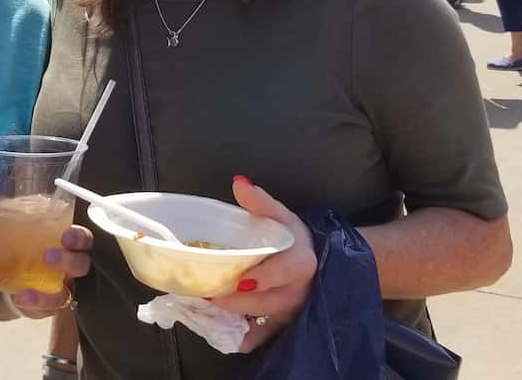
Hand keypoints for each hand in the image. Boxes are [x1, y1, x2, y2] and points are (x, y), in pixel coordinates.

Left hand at [0, 225, 93, 315]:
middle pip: (82, 264)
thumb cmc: (28, 255)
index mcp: (68, 245)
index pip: (83, 239)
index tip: (66, 235)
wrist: (24, 282)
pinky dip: (34, 305)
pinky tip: (19, 300)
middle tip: (49, 256)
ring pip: (68, 293)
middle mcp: (72, 267)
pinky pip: (50, 309)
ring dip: (48, 294)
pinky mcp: (54, 307)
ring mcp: (65, 289)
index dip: (79, 237)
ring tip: (25, 292)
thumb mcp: (16, 244)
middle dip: (69, 260)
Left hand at [208, 176, 316, 352]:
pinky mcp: (281, 325)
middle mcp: (297, 291)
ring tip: (205, 305)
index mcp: (300, 262)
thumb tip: (239, 182)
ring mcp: (289, 312)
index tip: (240, 279)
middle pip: (264, 301)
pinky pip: (261, 339)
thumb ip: (260, 201)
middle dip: (233, 300)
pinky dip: (242, 339)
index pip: (283, 272)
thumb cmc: (294, 239)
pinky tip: (223, 332)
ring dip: (232, 317)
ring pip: (260, 321)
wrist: (317, 262)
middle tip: (204, 291)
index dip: (262, 278)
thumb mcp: (282, 216)